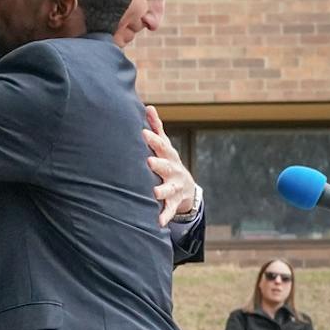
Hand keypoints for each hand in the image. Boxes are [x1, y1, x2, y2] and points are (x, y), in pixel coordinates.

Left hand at [142, 106, 196, 225]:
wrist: (186, 187)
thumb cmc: (168, 162)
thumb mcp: (164, 146)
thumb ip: (156, 127)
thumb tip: (148, 106)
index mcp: (168, 156)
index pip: (161, 146)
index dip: (153, 140)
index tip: (142, 134)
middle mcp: (172, 170)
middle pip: (166, 166)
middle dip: (158, 164)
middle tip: (149, 161)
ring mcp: (174, 187)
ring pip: (168, 189)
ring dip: (161, 190)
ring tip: (154, 192)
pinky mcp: (173, 202)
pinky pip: (168, 210)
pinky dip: (164, 216)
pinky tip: (158, 222)